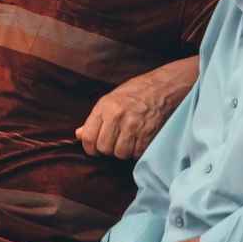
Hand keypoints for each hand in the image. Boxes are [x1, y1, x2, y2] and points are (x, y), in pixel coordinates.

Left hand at [76, 66, 190, 158]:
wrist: (163, 87)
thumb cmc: (134, 92)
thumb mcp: (110, 99)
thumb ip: (94, 118)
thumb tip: (79, 134)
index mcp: (105, 107)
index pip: (89, 137)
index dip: (90, 148)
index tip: (94, 149)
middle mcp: (117, 117)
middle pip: (104, 148)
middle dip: (107, 149)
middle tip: (113, 142)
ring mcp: (134, 126)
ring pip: (120, 153)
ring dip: (123, 151)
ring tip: (127, 140)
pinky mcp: (149, 134)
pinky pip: (137, 154)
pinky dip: (137, 151)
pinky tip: (138, 140)